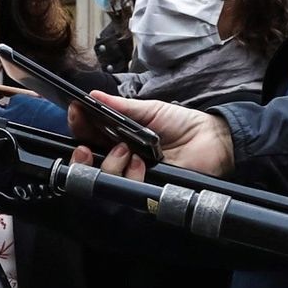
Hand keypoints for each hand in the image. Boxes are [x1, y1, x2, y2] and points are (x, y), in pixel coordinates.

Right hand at [68, 91, 234, 181]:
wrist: (212, 140)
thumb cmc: (182, 123)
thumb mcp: (149, 110)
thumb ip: (121, 107)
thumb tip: (94, 95)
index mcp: (118, 137)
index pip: (89, 135)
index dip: (79, 126)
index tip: (75, 113)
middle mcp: (121, 159)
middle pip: (88, 162)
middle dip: (81, 155)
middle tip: (86, 147)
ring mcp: (132, 176)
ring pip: (104, 179)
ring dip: (110, 164)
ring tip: (126, 151)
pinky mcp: (147, 192)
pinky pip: (128, 190)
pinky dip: (130, 175)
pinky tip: (140, 163)